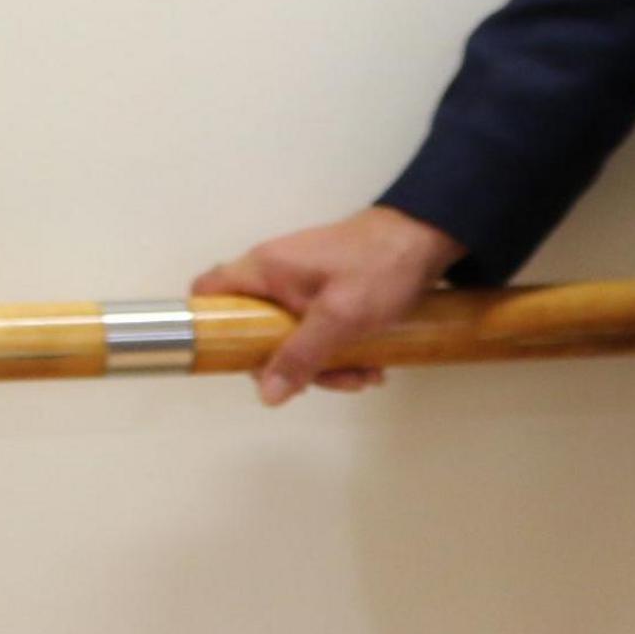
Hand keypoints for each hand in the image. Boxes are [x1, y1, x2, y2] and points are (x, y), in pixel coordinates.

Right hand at [194, 206, 465, 405]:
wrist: (427, 238)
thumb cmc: (380, 267)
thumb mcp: (340, 318)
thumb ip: (300, 356)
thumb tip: (266, 395)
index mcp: (266, 269)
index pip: (208, 293)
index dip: (207, 327)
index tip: (235, 360)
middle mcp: (275, 274)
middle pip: (255, 330)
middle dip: (291, 365)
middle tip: (328, 379)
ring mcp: (301, 283)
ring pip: (291, 337)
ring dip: (327, 365)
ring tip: (366, 375)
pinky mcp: (326, 292)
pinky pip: (317, 330)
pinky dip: (341, 351)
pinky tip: (372, 364)